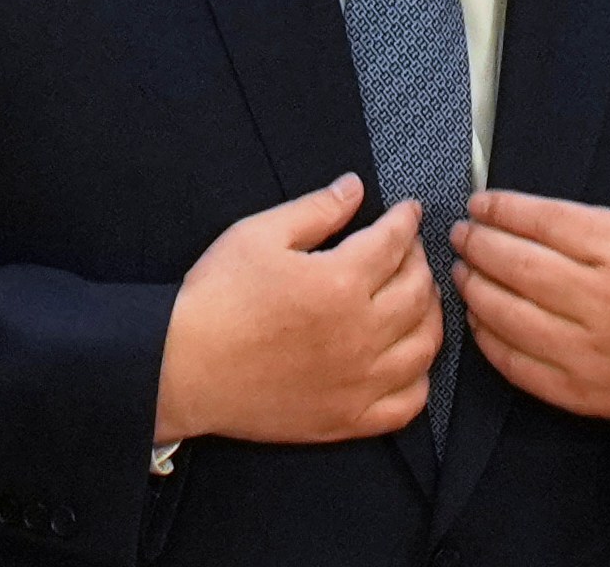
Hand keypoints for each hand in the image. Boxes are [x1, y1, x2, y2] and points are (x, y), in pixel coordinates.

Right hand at [155, 173, 442, 443]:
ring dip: (429, 315)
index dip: (406, 221)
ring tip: (416, 299)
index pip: (396, 242)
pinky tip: (407, 359)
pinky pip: (408, 403)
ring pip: (425, 345)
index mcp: (340, 282)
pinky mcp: (347, 419)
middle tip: (408, 252)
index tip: (409, 212)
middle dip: (420, 262)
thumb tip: (354, 188)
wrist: (179, 368)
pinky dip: (419, 379)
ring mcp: (358, 381)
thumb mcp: (259, 235)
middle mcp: (360, 333)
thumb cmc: (214, 301)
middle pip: (420, 291)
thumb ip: (316, 209)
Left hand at [450, 190, 609, 430]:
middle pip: (517, 266)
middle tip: (461, 235)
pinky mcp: (578, 392)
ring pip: (506, 315)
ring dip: (473, 288)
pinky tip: (479, 315)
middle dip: (478, 245)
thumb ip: (581, 222)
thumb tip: (510, 215)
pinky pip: (514, 362)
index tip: (478, 204)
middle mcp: (604, 302)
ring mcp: (589, 352)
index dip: (501, 210)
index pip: (543, 223)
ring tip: (463, 271)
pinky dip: (486, 336)